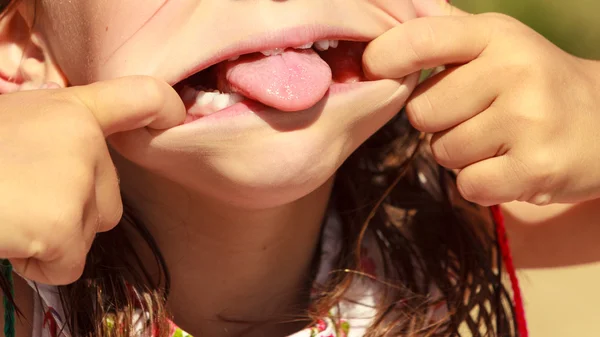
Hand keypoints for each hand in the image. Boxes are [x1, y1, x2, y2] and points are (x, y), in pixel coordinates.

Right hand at [0, 76, 184, 284]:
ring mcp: (78, 181)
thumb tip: (68, 169)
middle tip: (20, 200)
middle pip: (109, 196)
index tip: (174, 118)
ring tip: (10, 217)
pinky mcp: (64, 225)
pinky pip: (69, 264)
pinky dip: (39, 264)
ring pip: (90, 231)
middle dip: (72, 211)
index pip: (140, 97)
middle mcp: (85, 140)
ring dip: (55, 237)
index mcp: (69, 110)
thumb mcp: (13, 127)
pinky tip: (8, 239)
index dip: (165, 108)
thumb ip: (53, 139)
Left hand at [363, 0, 599, 205]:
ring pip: (442, 152)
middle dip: (438, 123)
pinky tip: (510, 166)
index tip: (373, 69)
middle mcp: (513, 70)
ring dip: (461, 155)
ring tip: (500, 140)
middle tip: (477, 117)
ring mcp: (527, 119)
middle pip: (421, 112)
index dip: (383, 57)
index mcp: (497, 35)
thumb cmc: (534, 83)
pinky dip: (481, 184)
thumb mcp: (498, 44)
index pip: (420, 39)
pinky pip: (468, 185)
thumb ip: (445, 37)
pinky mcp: (535, 168)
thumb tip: (383, 28)